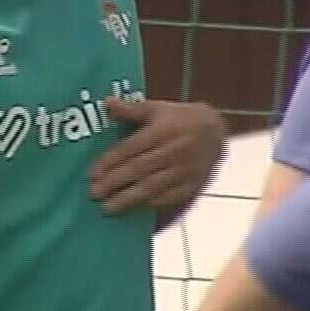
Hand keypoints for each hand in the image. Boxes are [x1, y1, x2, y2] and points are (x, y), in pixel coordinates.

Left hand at [89, 97, 225, 224]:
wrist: (217, 132)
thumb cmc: (181, 118)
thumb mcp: (158, 108)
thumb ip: (132, 109)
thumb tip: (107, 102)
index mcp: (163, 130)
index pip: (131, 148)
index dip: (110, 162)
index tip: (92, 174)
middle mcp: (173, 150)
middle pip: (139, 169)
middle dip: (114, 183)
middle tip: (94, 193)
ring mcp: (185, 170)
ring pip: (153, 186)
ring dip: (128, 198)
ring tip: (108, 207)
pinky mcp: (193, 184)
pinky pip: (170, 196)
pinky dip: (151, 203)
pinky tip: (135, 208)